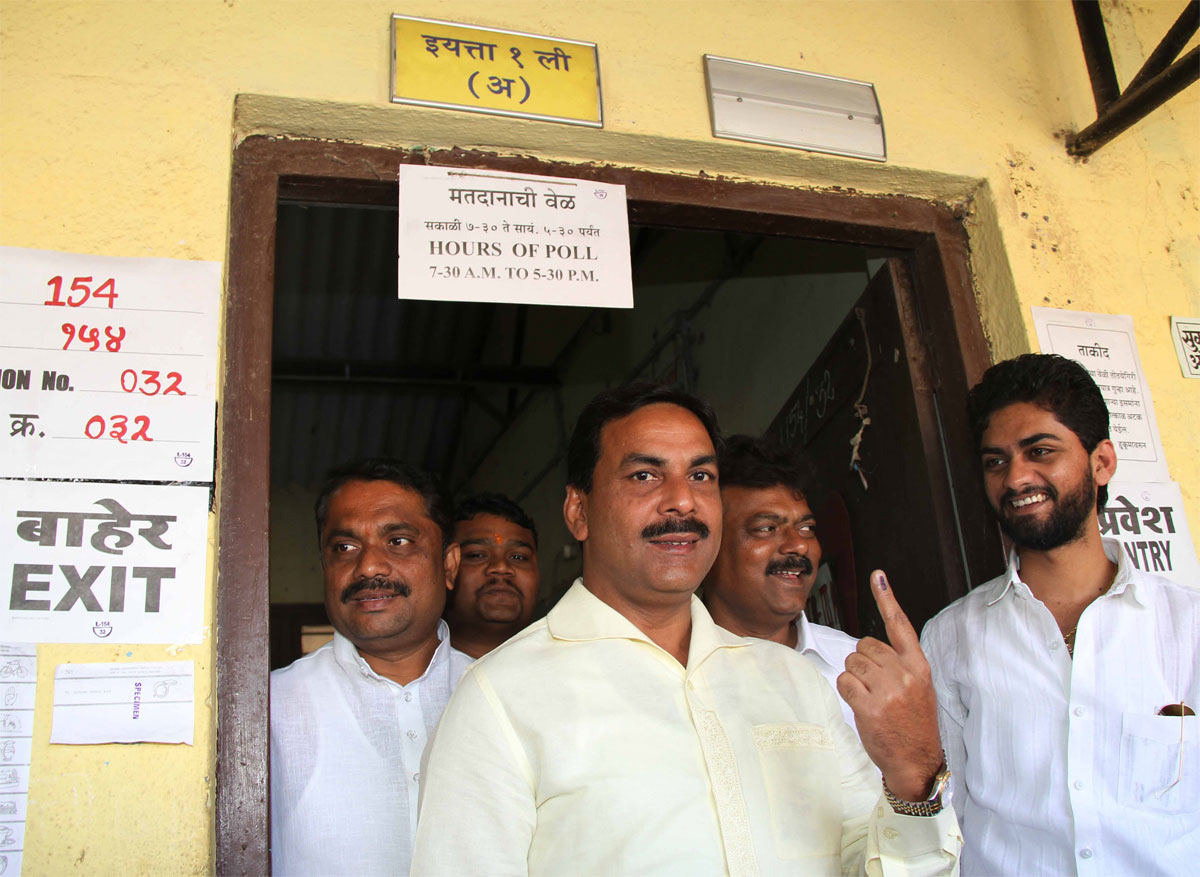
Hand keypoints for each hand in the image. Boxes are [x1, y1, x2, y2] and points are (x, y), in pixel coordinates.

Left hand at [836, 570, 943, 801]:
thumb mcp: (918, 688)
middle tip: (875, 686)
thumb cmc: (913, 724)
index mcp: (919, 667)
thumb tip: (869, 648)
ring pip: (852, 663)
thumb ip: (899, 665)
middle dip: (862, 663)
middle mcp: (905, 674)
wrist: (917, 761)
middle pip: (864, 646)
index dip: (887, 599)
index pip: (900, 625)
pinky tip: (862, 705)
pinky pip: (844, 682)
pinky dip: (847, 691)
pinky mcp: (870, 705)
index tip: (877, 576)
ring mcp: (888, 690)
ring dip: (854, 678)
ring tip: (871, 698)